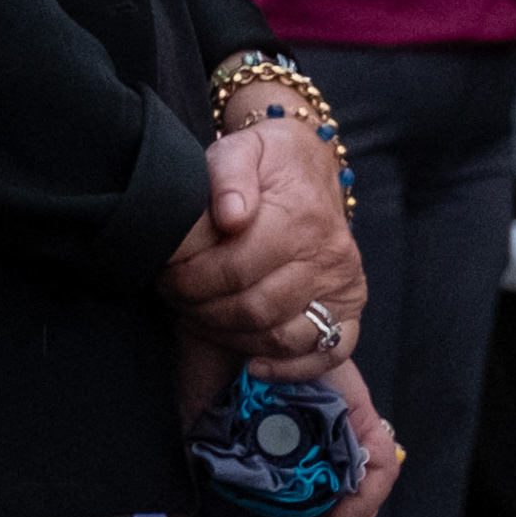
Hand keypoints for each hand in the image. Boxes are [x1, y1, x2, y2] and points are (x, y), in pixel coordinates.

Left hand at [161, 115, 364, 379]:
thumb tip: (230, 215)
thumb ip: (229, 174)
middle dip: (203, 311)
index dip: (191, 280)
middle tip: (176, 298)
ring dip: (231, 337)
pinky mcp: (348, 307)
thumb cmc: (268, 161)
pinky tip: (253, 364)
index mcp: (302, 216)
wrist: (309, 164)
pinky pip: (327, 352)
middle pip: (255, 308)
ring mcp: (343, 284)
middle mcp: (329, 255)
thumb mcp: (242, 149)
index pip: (236, 268)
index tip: (167, 276)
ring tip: (201, 318)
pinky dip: (289, 368)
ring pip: (281, 336)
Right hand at [161, 346, 403, 516]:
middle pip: (356, 504)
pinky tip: (336, 508)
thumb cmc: (213, 363)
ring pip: (373, 486)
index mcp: (298, 446)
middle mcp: (326, 436)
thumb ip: (195, 472)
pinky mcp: (358, 406)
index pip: (329, 505)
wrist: (224, 317)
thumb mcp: (199, 429)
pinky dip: (366, 490)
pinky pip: (380, 457)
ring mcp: (344, 422)